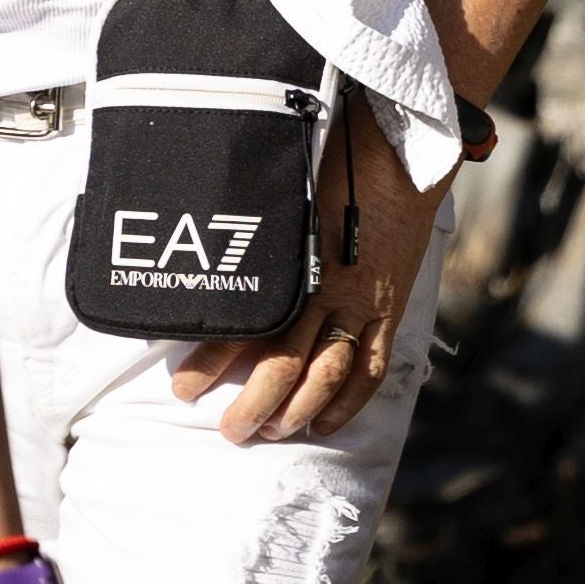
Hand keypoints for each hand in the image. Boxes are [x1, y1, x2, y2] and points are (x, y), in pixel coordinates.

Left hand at [172, 89, 436, 443]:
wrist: (402, 150)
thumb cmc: (336, 161)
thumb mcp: (286, 192)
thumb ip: (255, 234)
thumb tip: (203, 256)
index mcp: (298, 260)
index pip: (248, 325)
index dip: (213, 361)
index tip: (182, 387)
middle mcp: (330, 288)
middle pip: (287, 364)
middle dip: (254, 405)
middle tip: (229, 430)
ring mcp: (365, 302)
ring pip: (328, 373)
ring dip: (298, 411)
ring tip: (269, 434)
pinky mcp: (391, 307)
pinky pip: (371, 366)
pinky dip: (349, 400)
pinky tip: (324, 423)